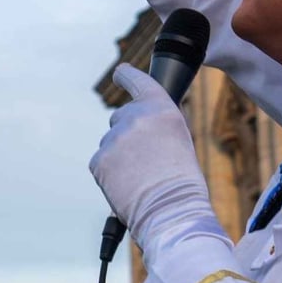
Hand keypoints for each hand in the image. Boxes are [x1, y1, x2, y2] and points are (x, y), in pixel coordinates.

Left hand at [90, 64, 215, 244]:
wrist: (171, 211)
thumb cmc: (182, 182)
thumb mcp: (178, 141)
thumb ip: (155, 127)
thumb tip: (135, 130)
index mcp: (161, 109)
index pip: (139, 81)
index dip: (126, 75)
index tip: (120, 72)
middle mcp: (135, 117)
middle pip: (121, 118)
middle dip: (127, 134)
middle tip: (145, 159)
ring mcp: (114, 138)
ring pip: (111, 143)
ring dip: (120, 157)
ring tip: (142, 179)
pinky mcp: (99, 160)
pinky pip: (101, 163)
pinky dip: (110, 174)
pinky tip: (128, 186)